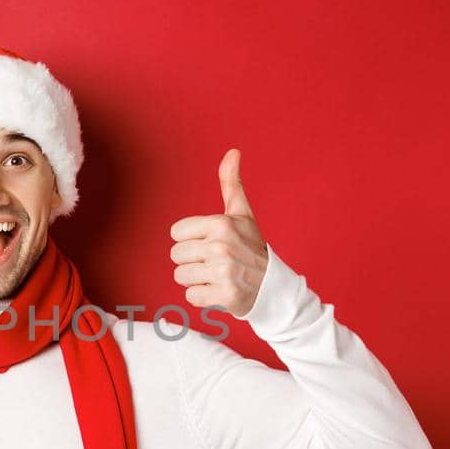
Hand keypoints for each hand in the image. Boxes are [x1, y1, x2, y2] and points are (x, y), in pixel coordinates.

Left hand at [170, 148, 269, 314]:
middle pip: (176, 255)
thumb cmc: (251, 247)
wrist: (273, 285)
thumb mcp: (242, 214)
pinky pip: (191, 296)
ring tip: (217, 275)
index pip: (176, 233)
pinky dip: (203, 297)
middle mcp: (221, 246)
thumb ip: (231, 183)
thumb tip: (233, 151)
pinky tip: (220, 289)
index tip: (210, 243)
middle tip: (216, 262)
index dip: (190, 240)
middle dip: (192, 260)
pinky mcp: (224, 295)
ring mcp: (223, 272)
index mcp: (221, 224)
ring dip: (196, 279)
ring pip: (180, 276)